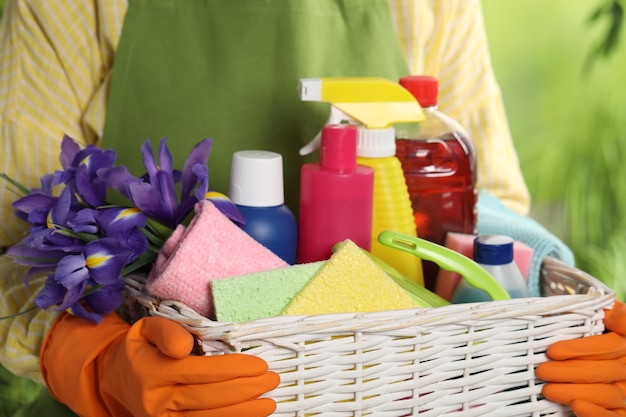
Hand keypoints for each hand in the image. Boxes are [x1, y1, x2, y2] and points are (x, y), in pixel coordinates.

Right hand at [42, 312, 278, 416]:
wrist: (113, 380)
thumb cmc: (140, 349)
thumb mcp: (145, 329)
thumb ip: (166, 331)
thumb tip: (185, 345)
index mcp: (153, 372)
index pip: (202, 372)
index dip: (234, 369)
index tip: (260, 365)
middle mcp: (157, 401)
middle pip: (210, 398)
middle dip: (246, 391)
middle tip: (272, 381)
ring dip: (243, 413)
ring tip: (269, 404)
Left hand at [536, 301, 625, 416]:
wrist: (588, 356)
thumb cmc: (590, 335)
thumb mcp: (594, 318)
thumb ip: (595, 312)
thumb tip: (599, 312)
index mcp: (624, 340)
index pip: (611, 344)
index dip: (582, 348)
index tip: (552, 351)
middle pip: (606, 370)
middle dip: (569, 372)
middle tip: (542, 371)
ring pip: (608, 393)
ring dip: (575, 392)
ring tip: (548, 389)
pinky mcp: (622, 410)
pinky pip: (616, 416)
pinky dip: (596, 413)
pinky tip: (576, 406)